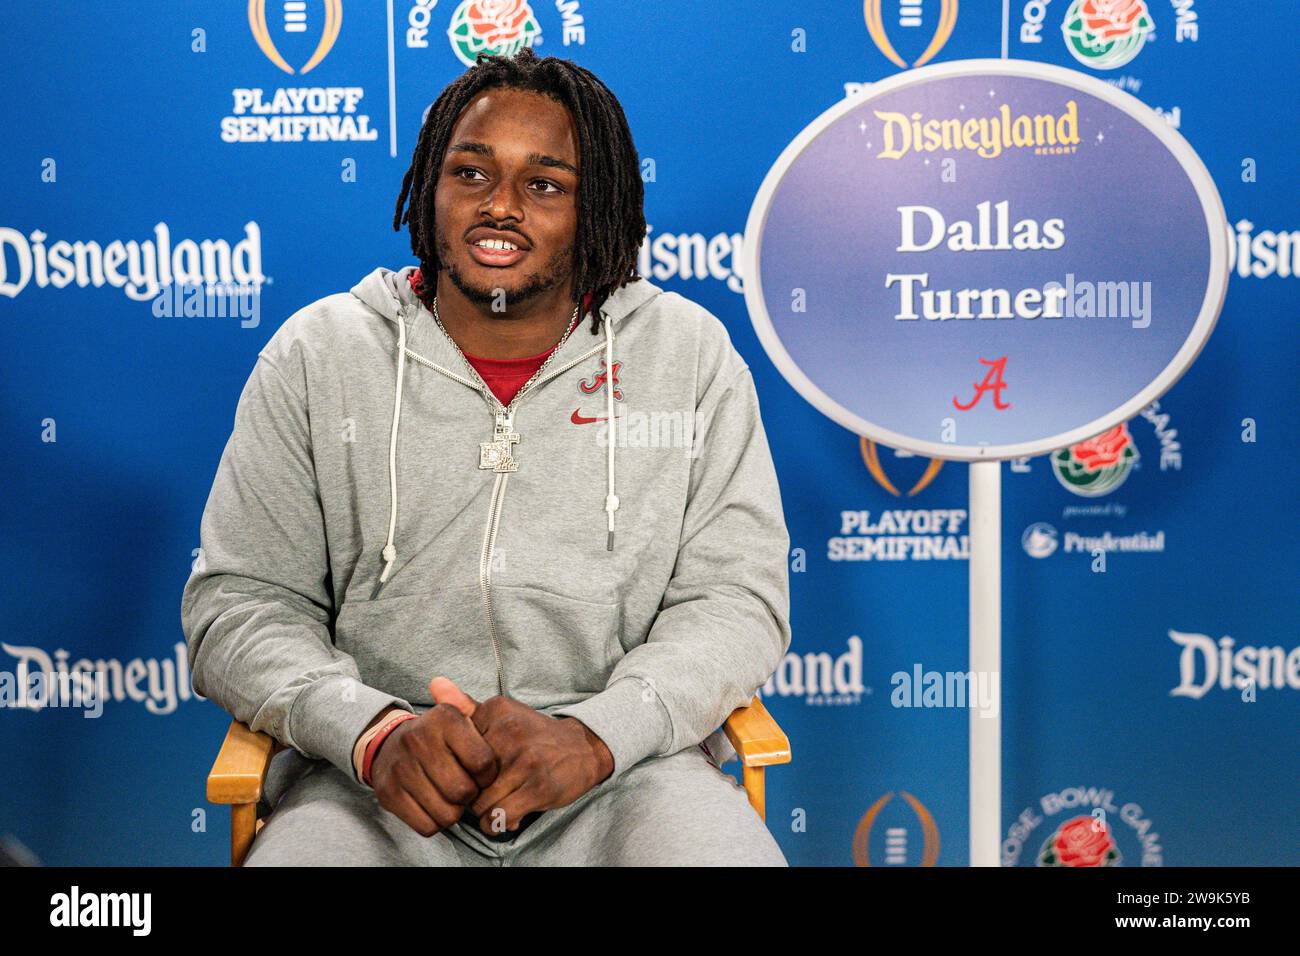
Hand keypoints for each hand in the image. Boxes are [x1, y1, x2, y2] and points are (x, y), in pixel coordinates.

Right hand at [368, 677, 498, 837]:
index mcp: (444, 718)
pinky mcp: (388, 794)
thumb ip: (471, 708)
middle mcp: (418, 739)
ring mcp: (400, 768)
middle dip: (470, 795)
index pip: (483, 762)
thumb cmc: (437, 737)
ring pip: (446, 814)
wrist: (389, 746)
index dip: (488, 774)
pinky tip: (433, 806)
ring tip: (450, 797)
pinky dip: (435, 822)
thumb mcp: (458, 719)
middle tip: (465, 788)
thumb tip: (440, 682)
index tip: (482, 772)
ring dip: (454, 812)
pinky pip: (426, 827)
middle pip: (463, 791)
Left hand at [468, 696, 613, 835]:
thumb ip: (465, 707)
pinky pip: (499, 816)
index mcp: (496, 711)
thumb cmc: (533, 736)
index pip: (455, 752)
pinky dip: (498, 823)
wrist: (583, 747)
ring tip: (496, 804)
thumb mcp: (501, 715)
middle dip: (471, 793)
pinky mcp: (539, 787)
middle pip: (466, 780)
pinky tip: (507, 815)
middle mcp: (510, 732)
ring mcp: (526, 760)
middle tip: (485, 792)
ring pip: (481, 803)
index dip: (460, 768)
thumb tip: (434, 683)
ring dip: (485, 811)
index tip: (473, 771)